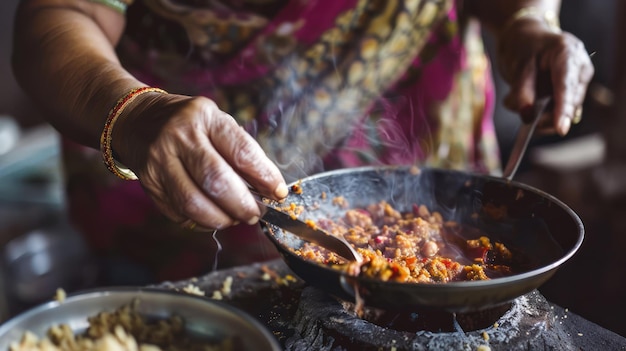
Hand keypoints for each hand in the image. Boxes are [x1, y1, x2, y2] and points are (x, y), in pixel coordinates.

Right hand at [113, 93, 287, 230]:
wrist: (139, 121)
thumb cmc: (191, 125)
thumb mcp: (217, 124)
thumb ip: (241, 153)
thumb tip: (268, 190)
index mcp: (204, 117)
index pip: (241, 152)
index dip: (265, 177)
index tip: (278, 193)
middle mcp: (179, 137)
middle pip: (216, 181)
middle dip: (243, 205)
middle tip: (256, 213)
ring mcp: (160, 162)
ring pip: (194, 203)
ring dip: (222, 219)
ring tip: (235, 218)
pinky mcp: (149, 185)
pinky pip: (179, 213)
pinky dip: (201, 221)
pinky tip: (212, 216)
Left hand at [496, 19, 593, 135]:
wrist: (526, 37)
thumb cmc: (523, 46)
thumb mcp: (518, 65)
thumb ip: (522, 91)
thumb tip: (527, 116)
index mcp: (568, 54)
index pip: (567, 86)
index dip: (564, 109)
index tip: (561, 129)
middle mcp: (580, 69)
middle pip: (569, 103)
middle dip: (544, 115)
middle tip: (517, 108)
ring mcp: (577, 82)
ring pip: (563, 111)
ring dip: (538, 114)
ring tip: (514, 98)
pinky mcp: (570, 93)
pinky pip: (557, 111)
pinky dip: (538, 113)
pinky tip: (524, 101)